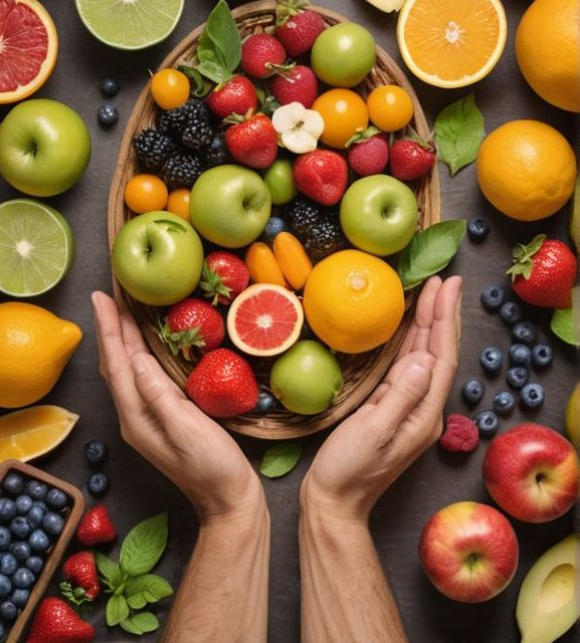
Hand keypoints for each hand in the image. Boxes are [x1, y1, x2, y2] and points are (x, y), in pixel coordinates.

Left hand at [92, 291, 263, 523]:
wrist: (228, 500)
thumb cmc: (212, 468)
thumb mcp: (187, 430)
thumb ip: (160, 395)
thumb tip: (137, 359)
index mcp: (136, 417)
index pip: (117, 363)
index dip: (109, 328)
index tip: (101, 297)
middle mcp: (135, 415)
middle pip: (116, 362)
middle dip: (111, 325)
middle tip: (109, 291)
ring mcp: (148, 416)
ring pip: (128, 367)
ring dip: (123, 336)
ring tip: (123, 307)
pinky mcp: (163, 415)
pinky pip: (143, 375)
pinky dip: (140, 351)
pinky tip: (147, 342)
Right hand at [300, 275, 461, 521]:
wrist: (334, 502)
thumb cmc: (349, 470)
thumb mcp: (374, 431)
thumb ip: (401, 395)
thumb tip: (424, 359)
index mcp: (424, 415)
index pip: (442, 358)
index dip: (445, 320)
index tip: (446, 287)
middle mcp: (423, 410)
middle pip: (438, 353)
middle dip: (443, 315)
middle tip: (444, 279)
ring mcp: (409, 409)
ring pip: (424, 357)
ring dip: (429, 324)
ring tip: (432, 293)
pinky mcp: (392, 408)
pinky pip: (407, 367)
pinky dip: (412, 342)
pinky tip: (410, 329)